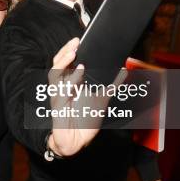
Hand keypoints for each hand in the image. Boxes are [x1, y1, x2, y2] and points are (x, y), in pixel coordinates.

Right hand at [48, 39, 125, 155]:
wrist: (78, 141)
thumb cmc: (85, 121)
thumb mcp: (103, 98)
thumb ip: (113, 85)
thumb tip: (124, 70)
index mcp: (70, 82)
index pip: (66, 62)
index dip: (69, 49)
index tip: (79, 39)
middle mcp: (62, 86)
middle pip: (57, 63)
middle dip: (65, 51)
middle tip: (75, 42)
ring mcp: (58, 95)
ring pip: (54, 73)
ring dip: (63, 61)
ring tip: (74, 53)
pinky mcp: (57, 105)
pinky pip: (60, 90)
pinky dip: (70, 80)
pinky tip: (79, 72)